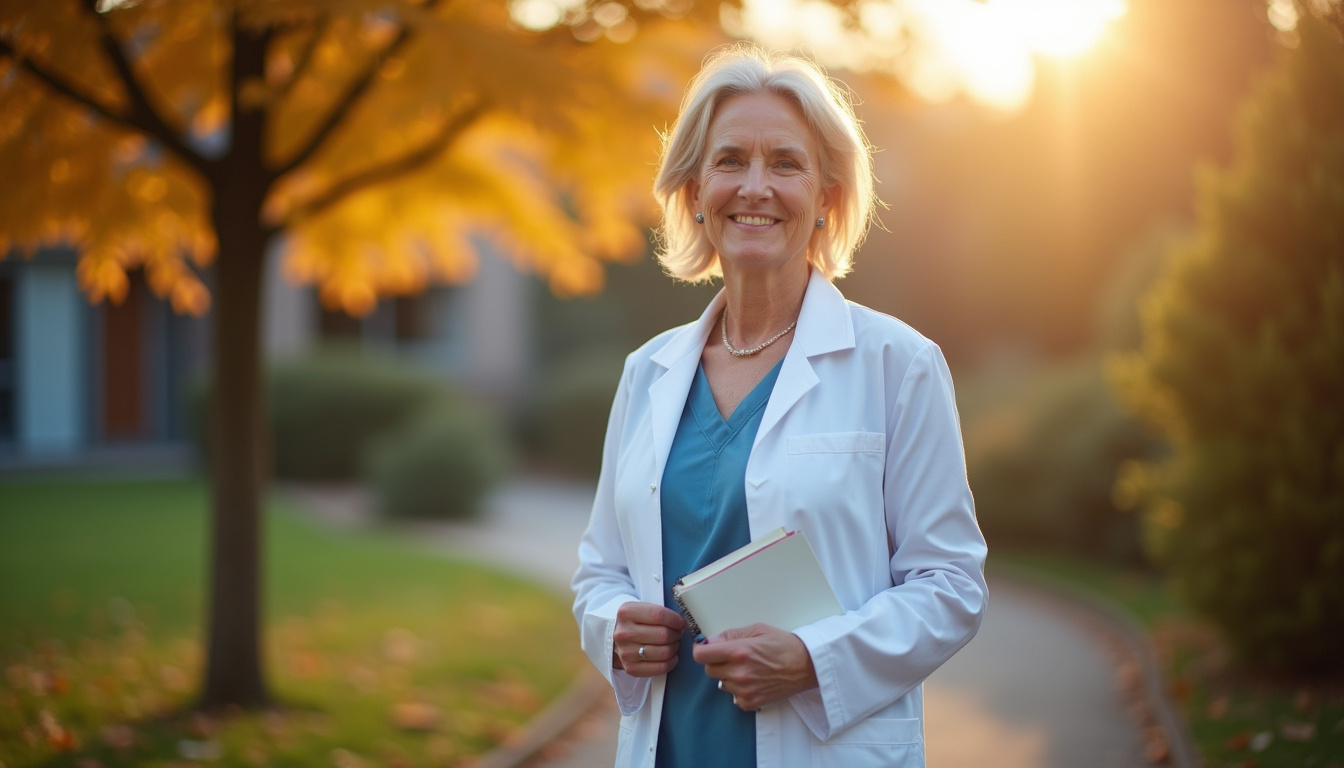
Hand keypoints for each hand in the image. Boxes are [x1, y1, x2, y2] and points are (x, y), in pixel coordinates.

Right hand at [613, 602, 684, 677]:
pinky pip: (661, 667)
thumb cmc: (634, 623)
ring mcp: (626, 652)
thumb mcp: (640, 610)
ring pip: (664, 652)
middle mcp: (624, 633)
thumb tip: (682, 624)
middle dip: (676, 634)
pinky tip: (670, 656)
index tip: (681, 623)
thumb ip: (659, 613)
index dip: (675, 620)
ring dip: (674, 648)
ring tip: (672, 643)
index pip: (659, 615)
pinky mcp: (631, 668)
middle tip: (677, 633)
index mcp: (626, 613)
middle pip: (663, 635)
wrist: (614, 640)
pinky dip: (671, 662)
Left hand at [693, 624, 818, 710]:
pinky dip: (739, 690)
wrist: (807, 666)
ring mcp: (745, 690)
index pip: (701, 656)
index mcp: (739, 651)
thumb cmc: (784, 645)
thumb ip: (730, 635)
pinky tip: (754, 681)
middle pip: (709, 670)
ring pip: (721, 683)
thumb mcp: (757, 630)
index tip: (706, 648)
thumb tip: (710, 641)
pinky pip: (733, 697)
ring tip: (749, 669)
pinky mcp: (751, 702)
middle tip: (733, 657)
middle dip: (717, 662)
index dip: (702, 650)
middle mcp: (739, 673)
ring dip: (729, 676)